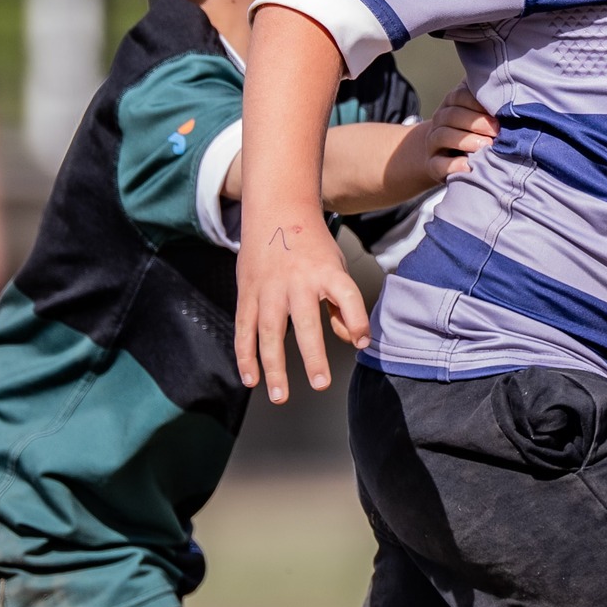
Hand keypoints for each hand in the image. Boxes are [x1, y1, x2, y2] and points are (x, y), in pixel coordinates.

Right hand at [235, 210, 371, 403]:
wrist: (277, 211)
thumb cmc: (313, 247)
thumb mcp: (336, 268)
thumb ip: (343, 306)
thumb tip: (351, 341)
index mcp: (327, 273)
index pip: (346, 296)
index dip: (356, 319)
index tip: (361, 341)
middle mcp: (298, 282)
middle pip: (306, 323)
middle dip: (313, 356)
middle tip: (320, 384)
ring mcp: (269, 289)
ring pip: (269, 332)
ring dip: (274, 367)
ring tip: (280, 396)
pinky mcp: (248, 293)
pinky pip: (245, 329)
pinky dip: (246, 356)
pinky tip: (252, 379)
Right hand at [418, 81, 498, 182]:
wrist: (444, 157)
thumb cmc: (471, 132)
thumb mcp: (478, 115)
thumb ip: (489, 103)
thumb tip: (515, 86)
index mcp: (451, 105)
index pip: (459, 96)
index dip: (476, 102)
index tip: (498, 111)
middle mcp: (439, 122)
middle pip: (451, 115)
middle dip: (475, 121)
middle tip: (496, 130)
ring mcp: (433, 144)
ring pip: (443, 136)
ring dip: (465, 140)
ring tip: (486, 146)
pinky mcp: (433, 166)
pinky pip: (437, 164)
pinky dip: (452, 165)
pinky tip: (468, 166)